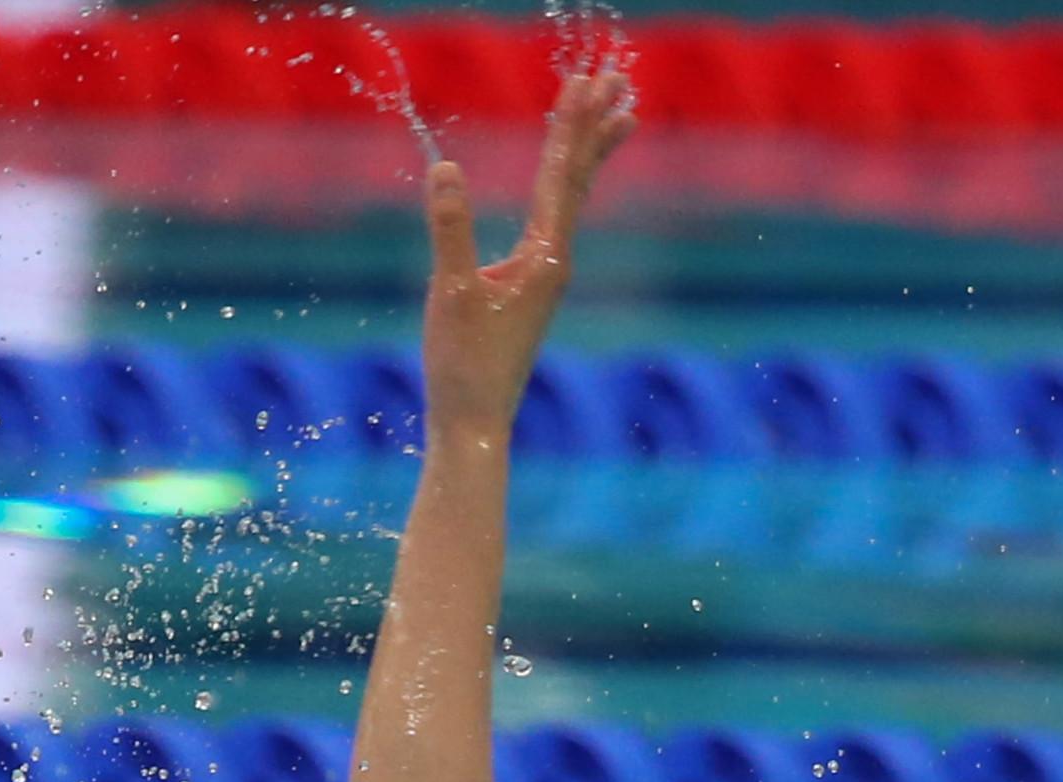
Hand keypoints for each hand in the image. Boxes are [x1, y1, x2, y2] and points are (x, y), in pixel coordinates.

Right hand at [419, 67, 636, 446]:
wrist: (475, 424)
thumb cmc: (462, 364)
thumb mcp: (448, 292)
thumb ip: (449, 228)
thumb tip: (445, 168)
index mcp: (544, 257)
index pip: (561, 175)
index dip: (571, 123)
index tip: (586, 79)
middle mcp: (555, 261)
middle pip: (581, 178)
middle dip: (595, 125)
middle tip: (617, 77)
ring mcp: (547, 275)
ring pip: (574, 198)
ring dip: (589, 152)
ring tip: (617, 114)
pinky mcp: (532, 288)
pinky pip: (557, 219)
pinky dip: (566, 187)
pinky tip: (564, 185)